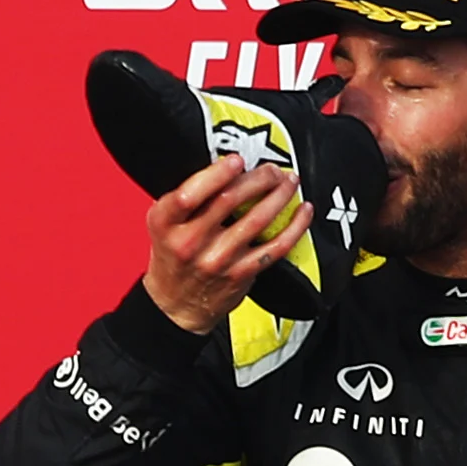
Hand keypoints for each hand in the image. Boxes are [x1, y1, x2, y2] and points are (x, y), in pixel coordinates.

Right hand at [141, 156, 309, 334]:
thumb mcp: (164, 224)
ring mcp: (217, 260)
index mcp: (166, 224)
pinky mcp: (240, 274)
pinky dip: (295, 226)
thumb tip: (224, 166)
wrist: (175, 305)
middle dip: (258, 177)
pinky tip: (303, 212)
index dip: (218, 173)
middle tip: (271, 169)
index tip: (237, 160)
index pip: (189, 193)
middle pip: (229, 200)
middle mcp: (189, 243)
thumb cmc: (173, 257)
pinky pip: (275, 247)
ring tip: (288, 182)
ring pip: (257, 219)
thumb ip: (185, 198)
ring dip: (279, 195)